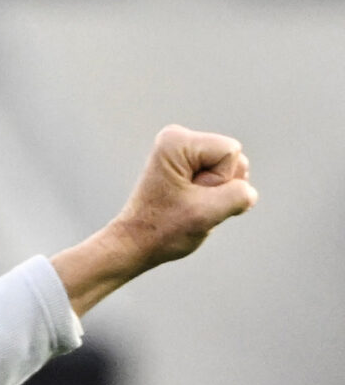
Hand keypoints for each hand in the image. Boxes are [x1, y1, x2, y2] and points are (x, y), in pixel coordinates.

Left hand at [52, 125, 256, 315]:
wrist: (135, 245)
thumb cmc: (163, 230)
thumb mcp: (208, 213)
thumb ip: (240, 195)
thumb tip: (248, 193)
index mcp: (176, 141)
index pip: (231, 152)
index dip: (219, 181)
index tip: (189, 196)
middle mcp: (178, 139)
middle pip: (234, 159)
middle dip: (220, 187)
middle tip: (188, 203)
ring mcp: (184, 153)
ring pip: (232, 171)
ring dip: (218, 195)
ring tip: (188, 205)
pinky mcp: (188, 167)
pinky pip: (223, 179)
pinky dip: (213, 197)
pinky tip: (191, 205)